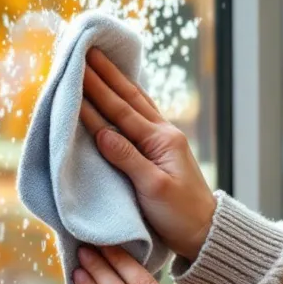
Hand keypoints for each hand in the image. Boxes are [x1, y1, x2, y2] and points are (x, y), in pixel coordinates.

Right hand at [80, 49, 215, 260]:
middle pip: (128, 99)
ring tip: (101, 62)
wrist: (205, 232)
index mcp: (161, 141)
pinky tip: (121, 92)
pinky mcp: (160, 152)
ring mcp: (163, 142)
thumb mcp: (153, 189)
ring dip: (116, 83)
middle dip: (106, 75)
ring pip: (135, 104)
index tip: (77, 70)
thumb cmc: (180, 215)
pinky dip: (126, 101)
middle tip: (88, 51)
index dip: (97, 92)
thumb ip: (127, 159)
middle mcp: (163, 135)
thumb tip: (101, 132)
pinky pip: (139, 118)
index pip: (121, 112)